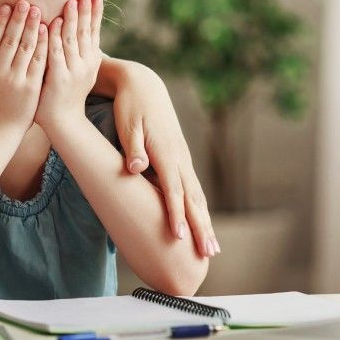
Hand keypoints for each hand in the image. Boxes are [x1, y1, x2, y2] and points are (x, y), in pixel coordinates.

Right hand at [0, 0, 46, 132]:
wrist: (0, 127)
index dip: (0, 22)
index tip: (7, 6)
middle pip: (11, 40)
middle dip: (18, 20)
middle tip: (25, 2)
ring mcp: (16, 80)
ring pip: (25, 49)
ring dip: (32, 28)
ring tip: (37, 11)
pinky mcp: (32, 87)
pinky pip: (38, 62)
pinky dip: (43, 45)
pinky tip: (46, 31)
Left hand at [37, 0, 102, 130]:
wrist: (62, 121)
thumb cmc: (66, 94)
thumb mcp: (79, 71)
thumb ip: (79, 52)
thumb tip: (80, 31)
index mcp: (91, 61)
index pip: (94, 32)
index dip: (95, 14)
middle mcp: (85, 64)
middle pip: (85, 32)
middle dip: (85, 11)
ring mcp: (73, 71)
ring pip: (72, 39)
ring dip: (71, 19)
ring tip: (71, 2)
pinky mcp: (58, 78)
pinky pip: (56, 53)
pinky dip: (54, 37)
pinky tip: (52, 23)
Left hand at [111, 63, 219, 257]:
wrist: (143, 85)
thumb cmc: (130, 107)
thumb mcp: (127, 125)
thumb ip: (133, 149)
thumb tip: (135, 169)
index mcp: (166, 153)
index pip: (173, 190)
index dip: (176, 215)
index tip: (179, 237)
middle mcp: (180, 158)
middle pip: (193, 199)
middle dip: (201, 228)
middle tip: (209, 254)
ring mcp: (183, 158)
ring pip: (198, 196)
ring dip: (205, 222)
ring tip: (212, 248)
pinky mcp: (180, 158)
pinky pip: (193, 189)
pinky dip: (200, 209)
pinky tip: (203, 223)